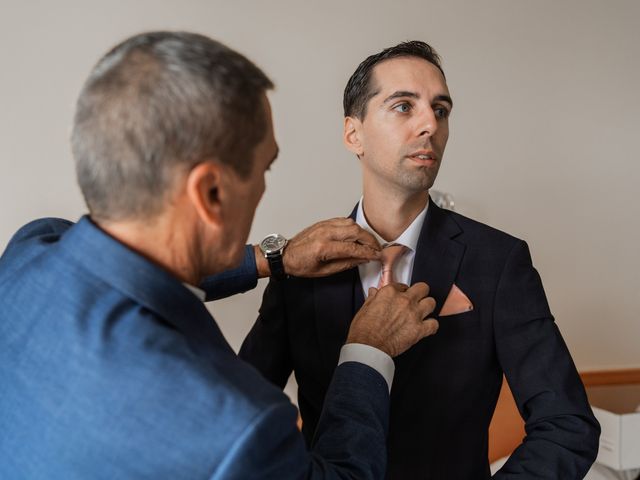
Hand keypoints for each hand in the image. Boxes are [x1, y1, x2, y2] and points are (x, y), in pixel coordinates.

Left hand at [256, 218, 380, 277]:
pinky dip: (353, 227)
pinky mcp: (324, 222)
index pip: (353, 248)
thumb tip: (362, 259)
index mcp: (324, 247)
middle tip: (377, 249)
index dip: (368, 253)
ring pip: (351, 224)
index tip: (377, 256)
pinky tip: (357, 235)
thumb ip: (345, 264)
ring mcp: (324, 225)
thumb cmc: (300, 265)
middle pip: (356, 232)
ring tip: (369, 243)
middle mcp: (325, 233)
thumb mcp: (324, 271)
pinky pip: (343, 221)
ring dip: (363, 233)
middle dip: (370, 241)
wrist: (285, 254)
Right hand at [346, 282, 437, 356]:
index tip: (400, 296)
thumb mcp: (364, 309)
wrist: (368, 347)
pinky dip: (431, 326)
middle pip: (422, 288)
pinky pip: (434, 324)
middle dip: (420, 292)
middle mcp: (404, 301)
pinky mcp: (419, 330)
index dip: (402, 291)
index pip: (402, 285)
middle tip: (417, 298)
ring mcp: (413, 315)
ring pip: (431, 303)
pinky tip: (426, 327)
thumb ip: (373, 298)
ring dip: (427, 307)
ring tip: (422, 311)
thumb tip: (374, 293)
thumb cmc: (364, 330)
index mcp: (389, 293)